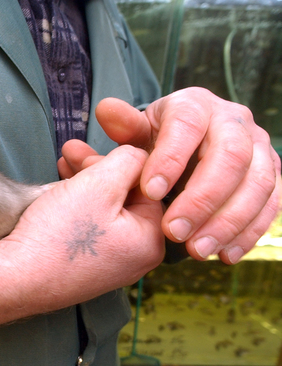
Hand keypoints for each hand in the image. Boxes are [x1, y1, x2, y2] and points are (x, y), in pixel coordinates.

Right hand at [8, 145, 164, 305]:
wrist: (17, 278)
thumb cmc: (59, 236)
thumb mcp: (99, 184)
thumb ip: (127, 161)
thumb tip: (139, 154)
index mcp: (150, 241)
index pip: (147, 187)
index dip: (117, 164)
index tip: (87, 154)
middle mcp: (136, 258)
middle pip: (124, 199)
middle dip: (97, 172)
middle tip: (70, 153)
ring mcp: (111, 266)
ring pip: (104, 212)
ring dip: (83, 186)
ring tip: (61, 167)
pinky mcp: (87, 268)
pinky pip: (90, 231)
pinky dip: (76, 209)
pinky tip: (57, 196)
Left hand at [60, 88, 280, 263]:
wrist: (187, 149)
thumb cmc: (158, 142)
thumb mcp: (138, 133)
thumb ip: (123, 127)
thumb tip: (106, 110)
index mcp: (196, 104)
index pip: (187, 125)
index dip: (171, 158)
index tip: (149, 192)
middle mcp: (234, 120)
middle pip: (230, 156)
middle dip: (202, 199)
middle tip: (173, 232)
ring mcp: (259, 147)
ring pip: (257, 183)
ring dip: (228, 222)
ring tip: (197, 250)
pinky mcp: (272, 175)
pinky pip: (271, 204)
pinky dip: (248, 233)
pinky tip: (224, 255)